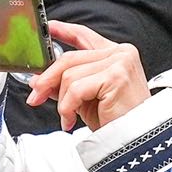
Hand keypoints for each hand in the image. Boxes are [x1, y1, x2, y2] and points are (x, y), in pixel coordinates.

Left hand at [23, 21, 148, 131]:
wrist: (135, 142)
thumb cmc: (116, 121)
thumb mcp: (85, 99)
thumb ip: (66, 84)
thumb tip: (38, 80)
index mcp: (115, 55)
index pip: (85, 36)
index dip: (64, 31)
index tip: (48, 28)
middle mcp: (120, 53)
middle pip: (70, 58)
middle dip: (47, 79)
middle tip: (35, 96)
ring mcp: (120, 62)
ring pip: (70, 75)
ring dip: (63, 101)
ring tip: (68, 117)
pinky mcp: (116, 76)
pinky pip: (77, 88)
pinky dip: (68, 107)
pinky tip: (72, 120)